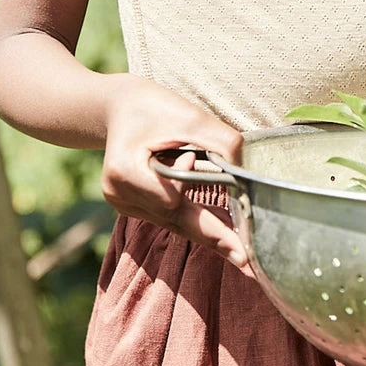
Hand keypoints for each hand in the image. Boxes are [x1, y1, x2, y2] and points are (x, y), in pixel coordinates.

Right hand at [101, 74, 247, 267]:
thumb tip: (246, 172)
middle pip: (175, 219)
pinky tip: (220, 233)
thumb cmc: (153, 106)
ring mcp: (124, 204)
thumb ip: (220, 142)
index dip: (186, 177)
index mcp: (123, 171)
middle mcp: (119, 195)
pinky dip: (193, 218)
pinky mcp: (133, 207)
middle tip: (245, 259)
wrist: (119, 106)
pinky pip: (169, 217)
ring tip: (240, 250)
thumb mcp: (189, 115)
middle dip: (213, 237)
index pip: (169, 195)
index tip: (191, 155)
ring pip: (174, 221)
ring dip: (205, 227)